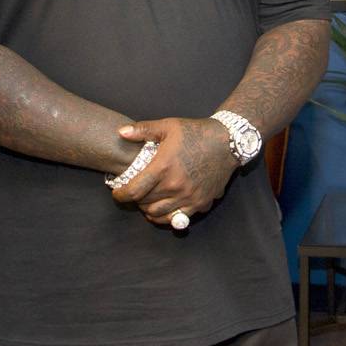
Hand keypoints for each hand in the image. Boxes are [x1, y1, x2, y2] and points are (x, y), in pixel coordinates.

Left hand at [111, 117, 237, 224]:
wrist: (228, 141)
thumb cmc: (196, 132)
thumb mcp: (168, 126)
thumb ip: (143, 130)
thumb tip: (120, 132)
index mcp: (163, 167)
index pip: (134, 191)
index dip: (120, 195)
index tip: (117, 193)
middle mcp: (175, 186)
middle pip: (145, 204)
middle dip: (135, 200)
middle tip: (134, 192)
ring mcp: (189, 197)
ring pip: (159, 215)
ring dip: (149, 210)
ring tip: (147, 201)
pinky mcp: (201, 203)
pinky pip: (178, 219)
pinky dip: (166, 217)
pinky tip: (164, 207)